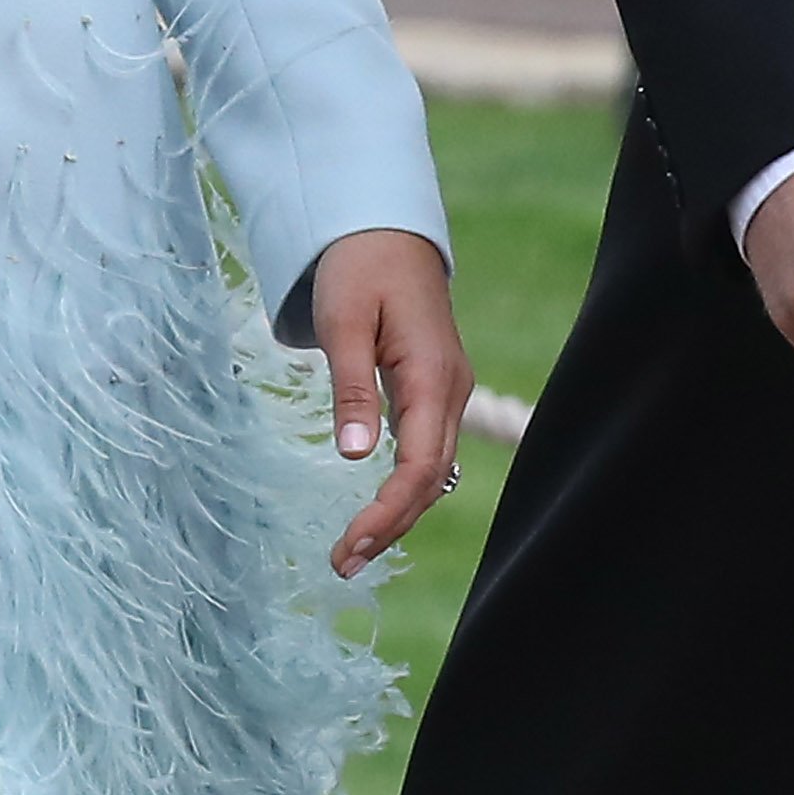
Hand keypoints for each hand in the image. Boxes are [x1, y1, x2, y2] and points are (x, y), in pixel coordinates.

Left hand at [305, 228, 469, 574]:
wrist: (385, 230)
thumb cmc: (359, 268)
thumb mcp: (344, 322)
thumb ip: (351, 389)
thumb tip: (354, 457)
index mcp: (433, 377)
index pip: (417, 468)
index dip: (386, 515)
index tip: (349, 547)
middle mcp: (450, 391)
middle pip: (430, 481)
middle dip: (391, 527)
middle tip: (342, 564)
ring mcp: (446, 392)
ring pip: (432, 471)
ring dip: (398, 513)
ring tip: (355, 549)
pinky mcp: (433, 390)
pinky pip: (426, 451)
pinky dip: (404, 488)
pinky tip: (377, 509)